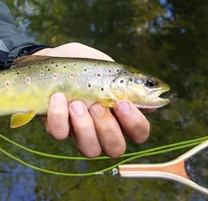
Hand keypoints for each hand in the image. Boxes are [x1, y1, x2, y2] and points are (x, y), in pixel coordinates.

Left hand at [34, 42, 150, 157]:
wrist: (55, 57)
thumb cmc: (86, 66)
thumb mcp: (107, 67)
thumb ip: (127, 82)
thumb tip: (152, 98)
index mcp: (121, 115)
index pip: (139, 133)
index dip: (135, 124)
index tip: (123, 103)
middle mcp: (103, 130)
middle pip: (116, 148)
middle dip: (108, 128)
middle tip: (97, 106)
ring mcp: (80, 133)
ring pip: (90, 149)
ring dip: (84, 126)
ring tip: (76, 104)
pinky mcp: (58, 128)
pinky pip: (60, 133)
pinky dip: (58, 116)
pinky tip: (57, 97)